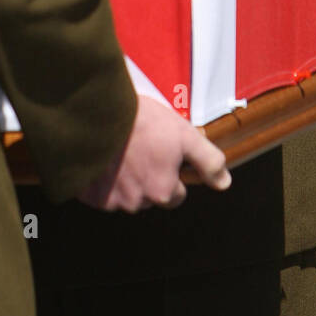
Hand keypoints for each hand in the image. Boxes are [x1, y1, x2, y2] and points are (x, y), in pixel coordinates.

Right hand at [77, 96, 230, 212]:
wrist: (98, 112)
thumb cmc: (141, 121)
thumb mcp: (184, 134)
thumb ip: (208, 161)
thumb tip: (224, 183)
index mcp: (163, 191)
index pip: (176, 194)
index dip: (172, 172)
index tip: (161, 153)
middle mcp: (138, 203)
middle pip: (150, 197)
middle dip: (148, 178)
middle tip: (140, 149)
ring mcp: (112, 201)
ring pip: (126, 196)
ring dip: (125, 180)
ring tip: (121, 150)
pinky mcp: (91, 195)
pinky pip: (101, 193)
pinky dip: (103, 180)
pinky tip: (104, 159)